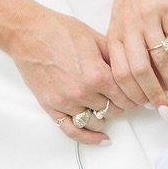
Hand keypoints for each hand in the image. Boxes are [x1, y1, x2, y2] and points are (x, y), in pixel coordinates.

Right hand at [7, 3, 130, 144]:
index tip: (140, 96)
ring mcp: (66, 102)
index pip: (128, 96)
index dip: (136, 96)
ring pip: (97, 121)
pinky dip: (90, 138)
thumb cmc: (59, 30)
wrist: (28, 32)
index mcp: (98, 74)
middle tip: (124, 98)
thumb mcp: (94, 37)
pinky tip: (102, 138)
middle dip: (122, 105)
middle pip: (115, 110)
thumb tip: (135, 70)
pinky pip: (73, 131)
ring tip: (107, 106)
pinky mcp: (51, 107)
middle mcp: (83, 92)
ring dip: (106, 116)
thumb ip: (116, 57)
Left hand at [107, 0, 167, 111]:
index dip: (131, 95)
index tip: (143, 110)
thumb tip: (140, 79)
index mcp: (114, 33)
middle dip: (151, 96)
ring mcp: (147, 18)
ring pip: (156, 60)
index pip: (118, 73)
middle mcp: (127, 28)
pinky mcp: (166, 9)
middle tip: (163, 113)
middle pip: (136, 71)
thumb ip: (126, 44)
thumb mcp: (121, 18)